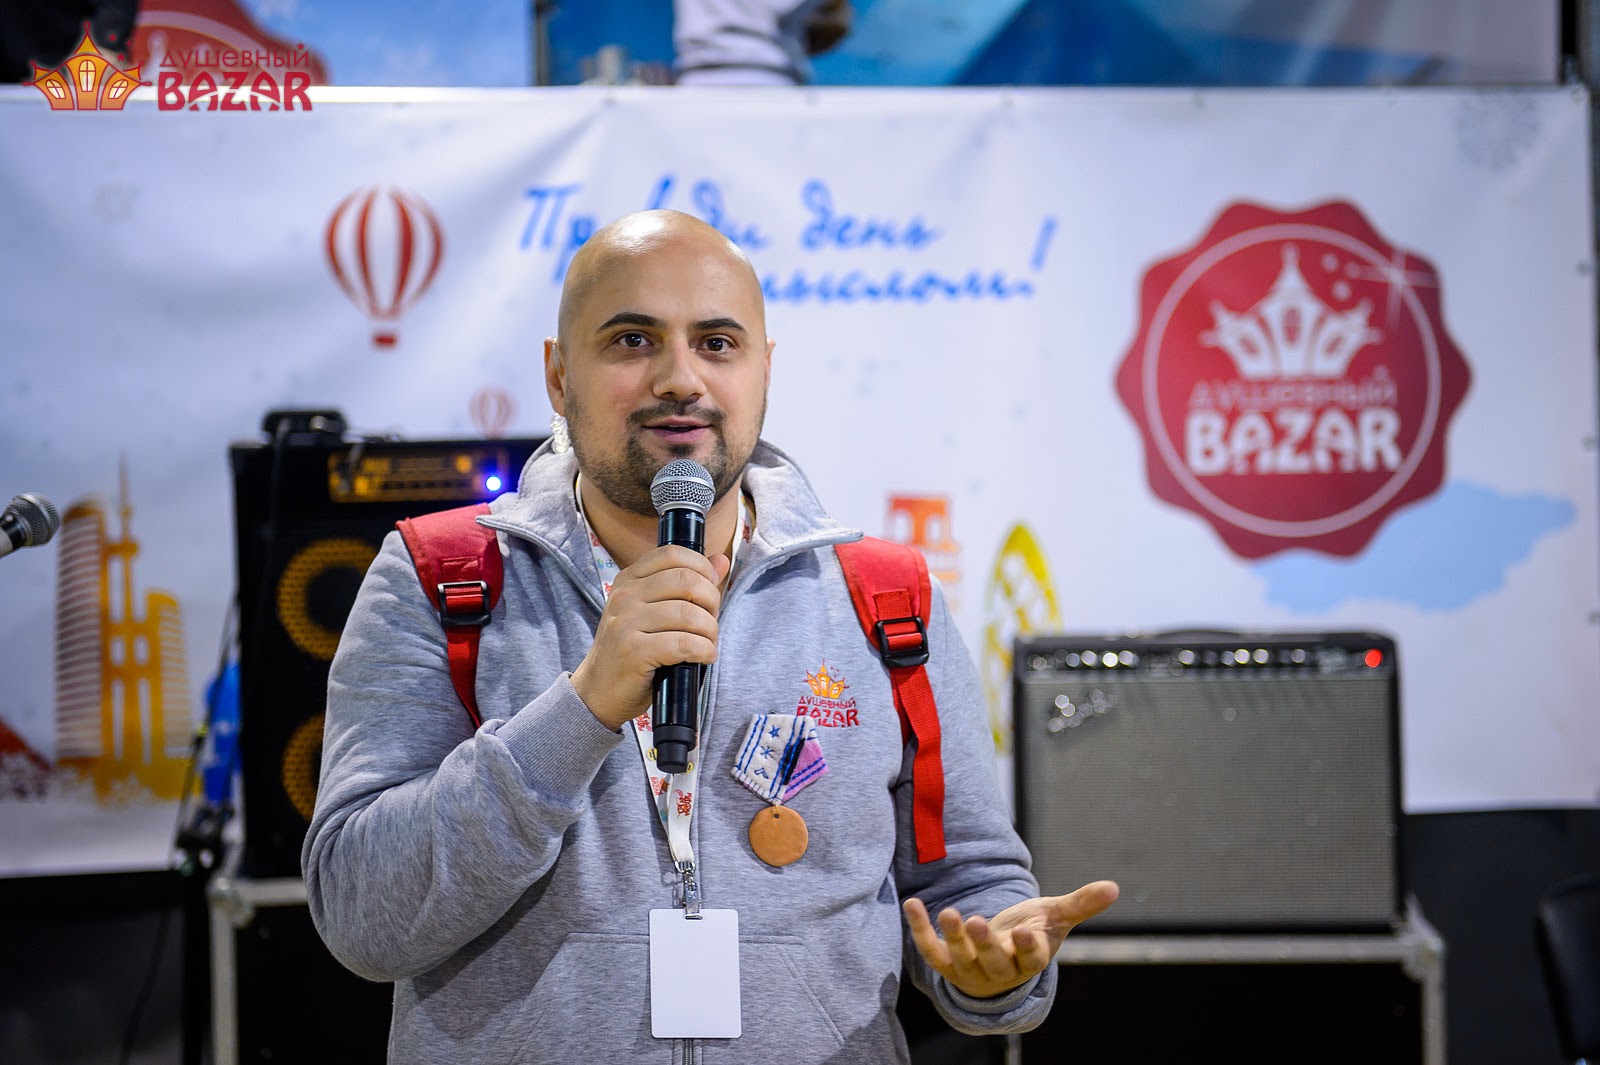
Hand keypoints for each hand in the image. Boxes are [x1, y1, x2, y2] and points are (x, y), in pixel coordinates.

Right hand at [571, 546, 731, 729]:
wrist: (598, 690)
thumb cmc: (633, 649)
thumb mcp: (655, 610)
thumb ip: (687, 584)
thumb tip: (721, 561)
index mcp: (629, 579)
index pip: (673, 553)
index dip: (702, 568)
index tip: (710, 590)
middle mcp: (625, 595)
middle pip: (686, 580)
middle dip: (711, 601)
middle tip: (711, 622)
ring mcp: (626, 623)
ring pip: (688, 614)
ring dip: (710, 631)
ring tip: (708, 643)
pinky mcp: (633, 652)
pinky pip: (683, 643)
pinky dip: (704, 650)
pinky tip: (704, 657)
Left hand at [903, 880, 1119, 999]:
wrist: (997, 957)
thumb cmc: (1028, 933)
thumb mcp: (1053, 917)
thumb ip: (1080, 903)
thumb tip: (1114, 887)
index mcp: (1029, 958)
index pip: (1032, 958)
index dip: (1027, 946)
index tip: (1024, 931)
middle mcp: (1001, 970)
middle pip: (994, 963)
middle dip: (985, 944)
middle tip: (977, 921)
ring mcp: (971, 970)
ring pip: (962, 959)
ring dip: (953, 936)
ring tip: (949, 912)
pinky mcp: (947, 965)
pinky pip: (931, 951)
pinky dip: (921, 930)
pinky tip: (913, 904)